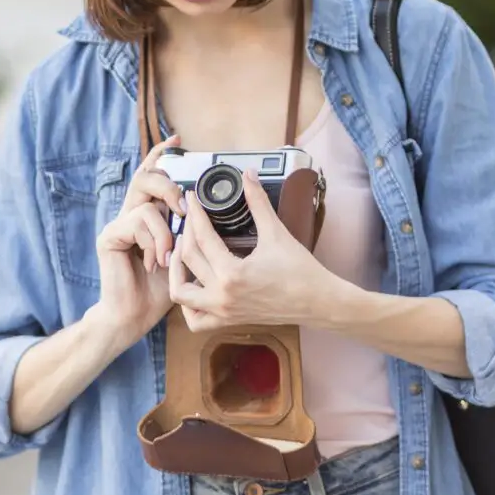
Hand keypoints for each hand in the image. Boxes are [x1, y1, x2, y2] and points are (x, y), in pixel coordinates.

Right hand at [94, 135, 186, 341]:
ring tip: (170, 253)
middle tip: (184, 204)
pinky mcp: (110, 236)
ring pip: (146, 202)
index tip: (179, 140)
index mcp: (149, 214)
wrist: (136, 316)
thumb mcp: (185, 253)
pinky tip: (156, 261)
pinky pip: (138, 221)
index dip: (162, 154)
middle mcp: (131, 213)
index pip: (153, 174)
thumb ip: (192, 230)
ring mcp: (118, 223)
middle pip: (145, 176)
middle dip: (167, 183)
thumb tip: (213, 209)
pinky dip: (154, 240)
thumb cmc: (162, 288)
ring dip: (166, 228)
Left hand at [168, 168, 335, 331]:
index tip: (192, 198)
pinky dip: (187, 305)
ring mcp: (223, 312)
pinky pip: (196, 320)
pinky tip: (193, 284)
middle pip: (188, 259)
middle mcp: (222, 296)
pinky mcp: (228, 320)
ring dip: (176, 272)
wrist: (318, 302)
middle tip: (190, 216)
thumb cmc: (301, 271)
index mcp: (232, 274)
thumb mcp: (277, 232)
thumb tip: (248, 174)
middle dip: (185, 232)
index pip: (202, 237)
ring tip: (182, 251)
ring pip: (181, 294)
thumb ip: (258, 202)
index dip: (195, 213)